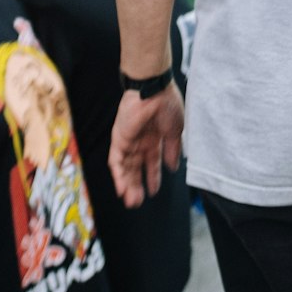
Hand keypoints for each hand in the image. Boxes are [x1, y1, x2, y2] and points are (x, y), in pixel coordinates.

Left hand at [109, 82, 184, 208]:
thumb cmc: (167, 104)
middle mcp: (140, 141)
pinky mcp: (119, 139)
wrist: (153, 89)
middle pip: (136, 168)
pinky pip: (116, 160)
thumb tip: (173, 167)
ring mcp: (128, 141)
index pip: (151, 162)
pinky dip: (118, 175)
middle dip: (137, 185)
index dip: (152, 177)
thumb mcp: (175, 130)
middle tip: (137, 202)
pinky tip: (121, 188)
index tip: (154, 191)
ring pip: (125, 168)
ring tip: (131, 201)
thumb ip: (172, 149)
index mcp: (154, 138)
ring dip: (127, 185)